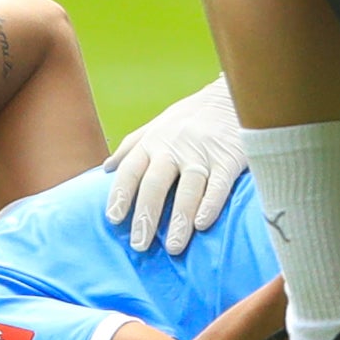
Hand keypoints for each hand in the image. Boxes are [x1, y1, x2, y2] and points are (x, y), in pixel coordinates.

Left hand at [105, 73, 244, 255]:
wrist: (234, 92)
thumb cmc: (192, 115)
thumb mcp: (159, 123)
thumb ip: (133, 144)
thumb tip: (106, 168)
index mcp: (154, 140)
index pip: (131, 170)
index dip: (121, 194)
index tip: (114, 219)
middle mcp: (174, 146)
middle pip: (156, 184)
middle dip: (146, 216)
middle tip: (140, 245)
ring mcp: (203, 152)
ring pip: (188, 188)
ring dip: (179, 219)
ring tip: (173, 247)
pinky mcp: (229, 157)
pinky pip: (219, 184)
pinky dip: (211, 204)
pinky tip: (203, 224)